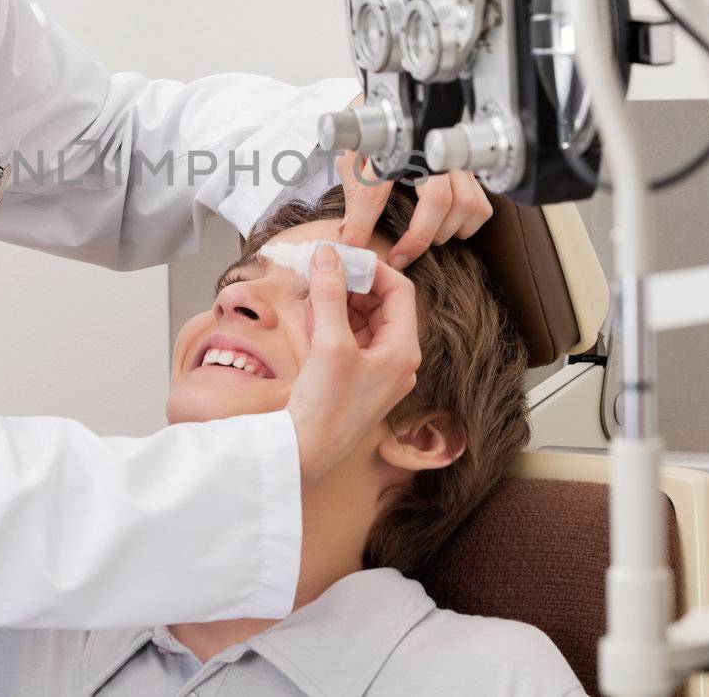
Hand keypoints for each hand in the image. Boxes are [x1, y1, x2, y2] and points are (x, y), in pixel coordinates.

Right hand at [287, 246, 420, 485]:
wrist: (304, 453)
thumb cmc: (326, 406)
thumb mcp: (329, 343)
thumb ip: (330, 294)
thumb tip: (328, 255)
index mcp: (404, 350)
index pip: (399, 291)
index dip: (372, 268)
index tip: (342, 256)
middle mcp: (397, 360)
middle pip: (381, 303)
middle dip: (351, 284)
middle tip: (321, 269)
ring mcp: (377, 371)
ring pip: (363, 319)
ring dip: (338, 301)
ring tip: (311, 293)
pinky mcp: (356, 379)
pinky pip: (349, 337)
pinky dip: (331, 322)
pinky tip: (310, 316)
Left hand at [334, 96, 492, 267]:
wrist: (394, 108)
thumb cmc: (374, 135)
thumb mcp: (352, 157)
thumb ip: (352, 193)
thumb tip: (348, 234)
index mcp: (390, 144)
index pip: (375, 189)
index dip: (363, 222)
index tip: (354, 244)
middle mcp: (430, 150)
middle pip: (438, 199)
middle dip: (419, 236)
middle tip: (399, 255)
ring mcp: (454, 159)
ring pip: (466, 204)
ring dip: (444, 231)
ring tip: (422, 238)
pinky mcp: (470, 171)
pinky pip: (481, 207)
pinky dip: (465, 225)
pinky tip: (444, 227)